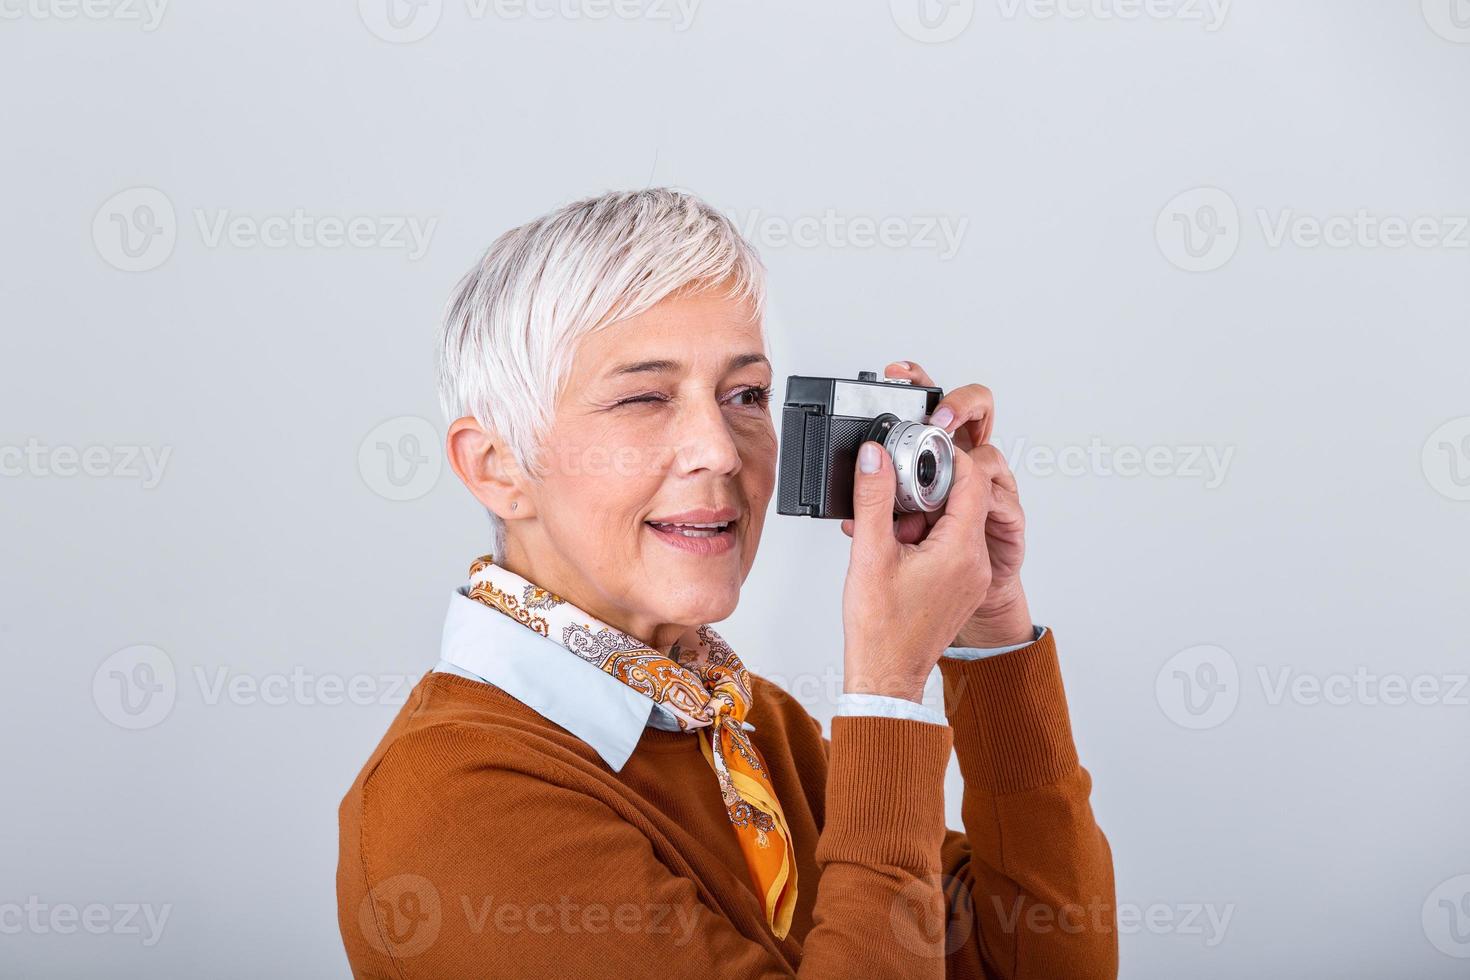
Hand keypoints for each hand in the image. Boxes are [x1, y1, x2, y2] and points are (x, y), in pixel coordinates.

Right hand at [841, 435, 997, 702]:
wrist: (886, 674)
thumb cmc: (880, 626)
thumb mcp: (870, 552)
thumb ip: (874, 497)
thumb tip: (875, 457)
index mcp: (960, 550)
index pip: (972, 482)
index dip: (948, 460)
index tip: (921, 452)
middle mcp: (975, 563)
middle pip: (966, 501)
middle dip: (930, 491)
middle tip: (896, 497)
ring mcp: (972, 578)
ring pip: (959, 524)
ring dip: (927, 517)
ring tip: (893, 534)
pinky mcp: (963, 588)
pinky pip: (955, 547)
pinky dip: (931, 538)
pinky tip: (900, 550)